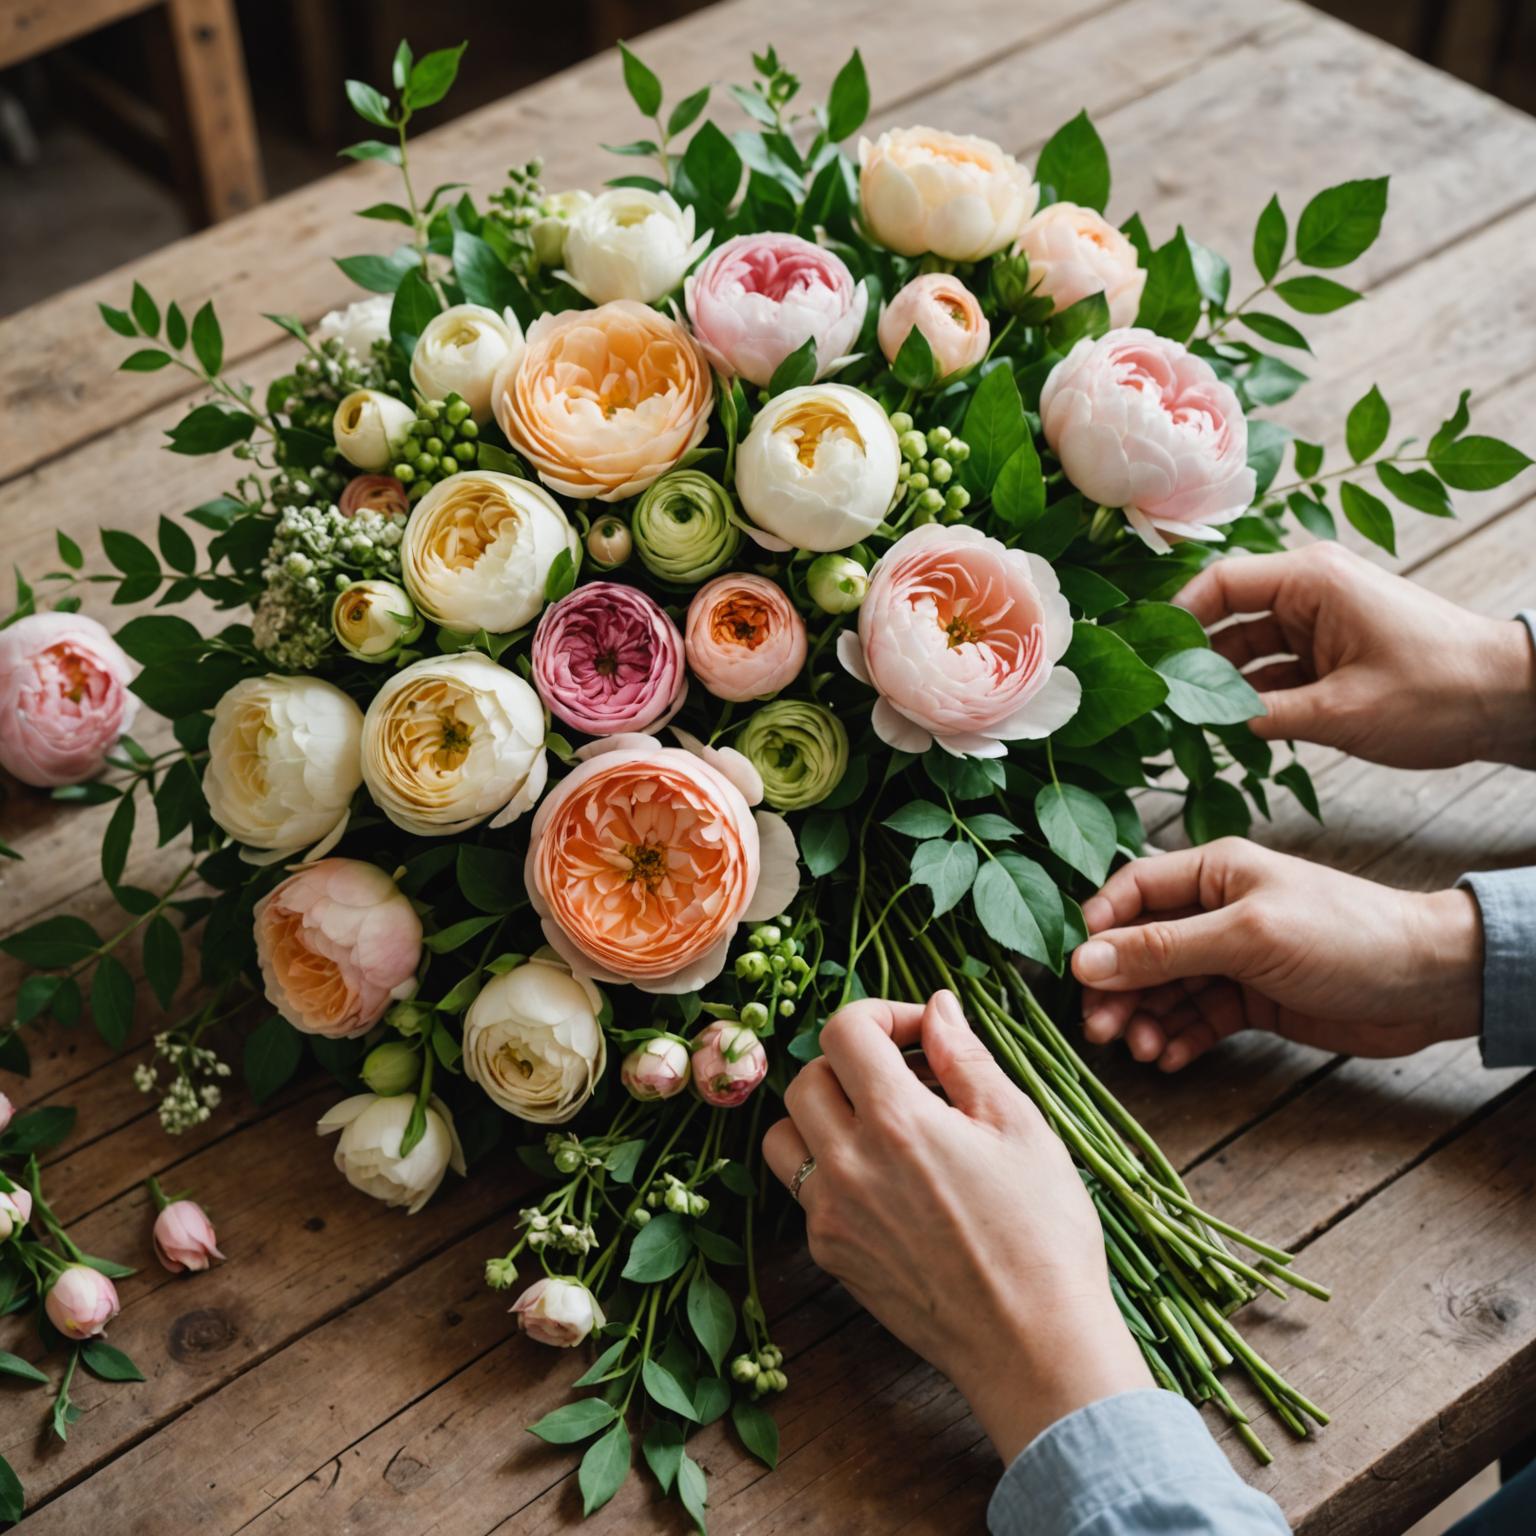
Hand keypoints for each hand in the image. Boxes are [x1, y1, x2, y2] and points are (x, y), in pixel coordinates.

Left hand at [762, 992, 1150, 1464]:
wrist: (1032, 1346)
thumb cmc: (1043, 1234)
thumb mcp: (1020, 1127)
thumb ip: (966, 1058)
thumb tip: (937, 1008)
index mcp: (896, 1121)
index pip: (844, 1030)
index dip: (882, 1015)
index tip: (922, 1035)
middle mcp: (847, 1164)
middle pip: (806, 1076)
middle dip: (852, 1062)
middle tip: (907, 1077)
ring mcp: (830, 1215)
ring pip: (785, 1134)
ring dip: (822, 1114)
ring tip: (882, 1124)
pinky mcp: (831, 1256)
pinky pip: (803, 1192)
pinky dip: (831, 1169)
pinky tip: (888, 1181)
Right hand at [1073, 838, 1483, 1069]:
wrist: (1429, 984)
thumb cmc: (1344, 936)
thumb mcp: (1246, 937)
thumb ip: (1163, 950)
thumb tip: (1084, 961)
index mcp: (1212, 871)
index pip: (1131, 890)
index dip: (1098, 929)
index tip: (1075, 972)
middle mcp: (1215, 909)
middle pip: (1140, 947)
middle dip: (1117, 988)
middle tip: (1100, 1029)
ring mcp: (1232, 957)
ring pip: (1165, 988)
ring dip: (1146, 1019)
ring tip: (1142, 1051)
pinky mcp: (1251, 999)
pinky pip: (1198, 1017)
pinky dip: (1180, 1038)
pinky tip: (1171, 1058)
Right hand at [1175, 543, 1535, 769]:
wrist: (1510, 700)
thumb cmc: (1439, 691)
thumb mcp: (1341, 710)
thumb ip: (1263, 713)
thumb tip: (1201, 719)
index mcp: (1311, 579)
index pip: (1219, 583)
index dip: (1177, 618)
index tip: (1148, 659)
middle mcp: (1310, 589)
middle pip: (1225, 615)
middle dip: (1192, 656)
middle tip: (1157, 696)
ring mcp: (1319, 620)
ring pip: (1245, 647)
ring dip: (1220, 681)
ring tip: (1183, 718)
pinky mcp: (1329, 650)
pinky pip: (1271, 667)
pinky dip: (1251, 694)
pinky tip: (1226, 726)